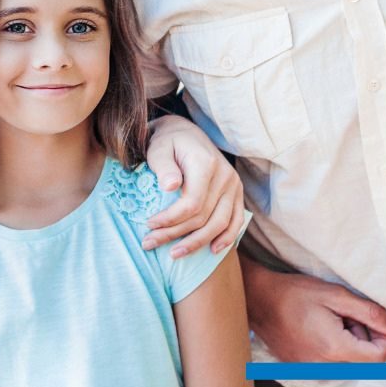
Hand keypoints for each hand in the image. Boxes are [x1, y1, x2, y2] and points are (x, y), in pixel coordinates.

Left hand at [143, 115, 243, 257]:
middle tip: (149, 243)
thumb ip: (163, 166)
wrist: (186, 133)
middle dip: (175, 234)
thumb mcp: (158, 148)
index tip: (148, 225)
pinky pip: (236, 221)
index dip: (171, 219)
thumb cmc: (168, 142)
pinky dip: (226, 238)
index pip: (192, 203)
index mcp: (206, 163)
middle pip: (203, 217)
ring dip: (197, 243)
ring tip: (174, 253)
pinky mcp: (237, 192)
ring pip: (219, 223)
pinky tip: (212, 250)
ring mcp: (234, 185)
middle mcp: (225, 175)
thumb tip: (170, 186)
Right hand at [242, 259, 385, 362]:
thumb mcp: (334, 294)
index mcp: (335, 348)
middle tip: (344, 311)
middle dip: (361, 335)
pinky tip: (315, 325)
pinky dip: (330, 345)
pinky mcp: (300, 366)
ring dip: (346, 340)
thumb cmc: (293, 292)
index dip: (382, 335)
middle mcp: (324, 365)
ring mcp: (311, 368)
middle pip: (362, 359)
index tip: (372, 316)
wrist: (256, 297)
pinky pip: (328, 361)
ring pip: (345, 360)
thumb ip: (367, 312)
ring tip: (327, 316)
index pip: (378, 355)